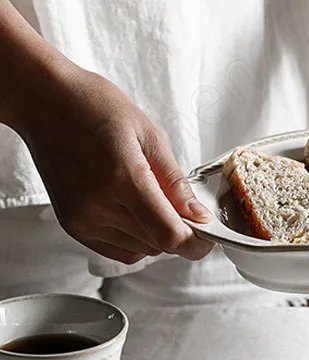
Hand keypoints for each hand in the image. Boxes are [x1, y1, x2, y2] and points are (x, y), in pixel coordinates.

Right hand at [17, 65, 212, 264]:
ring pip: (142, 250)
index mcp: (122, 179)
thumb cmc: (93, 107)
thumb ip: (176, 182)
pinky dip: (136, 239)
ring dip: (155, 234)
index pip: (169, 235)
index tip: (207, 236)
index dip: (195, 243)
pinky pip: (120, 251)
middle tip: (177, 203)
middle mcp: (98, 206)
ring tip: (146, 198)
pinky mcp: (74, 227)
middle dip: (178, 231)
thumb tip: (198, 216)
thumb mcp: (148, 135)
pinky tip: (131, 210)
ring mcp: (83, 220)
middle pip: (158, 245)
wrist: (43, 100)